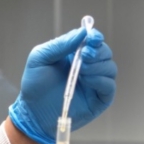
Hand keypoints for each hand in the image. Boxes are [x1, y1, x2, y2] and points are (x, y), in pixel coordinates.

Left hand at [8, 27, 116, 143]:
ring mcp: (95, 83)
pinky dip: (101, 80)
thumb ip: (60, 44)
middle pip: (106, 53)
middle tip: (85, 55)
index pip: (94, 41)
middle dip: (98, 51)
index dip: (95, 37)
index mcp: (76, 54)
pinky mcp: (99, 100)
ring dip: (98, 66)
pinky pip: (109, 87)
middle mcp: (89, 67)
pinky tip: (87, 80)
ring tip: (82, 70)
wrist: (33, 112)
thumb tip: (83, 31)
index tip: (92, 38)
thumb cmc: (35, 85)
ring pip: (110, 68)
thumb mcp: (41, 58)